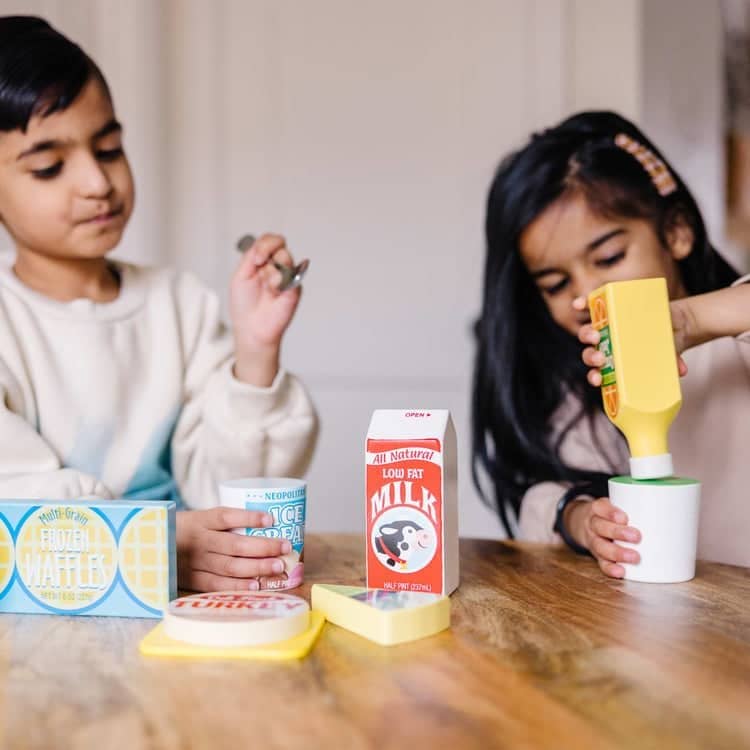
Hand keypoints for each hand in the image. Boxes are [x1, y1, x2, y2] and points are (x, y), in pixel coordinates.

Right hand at [176, 507, 291, 591]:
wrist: (145, 549)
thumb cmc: (181, 531)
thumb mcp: (196, 519)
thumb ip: (222, 522)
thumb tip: (264, 522)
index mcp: (200, 520)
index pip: (226, 516)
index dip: (249, 518)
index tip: (270, 519)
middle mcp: (198, 541)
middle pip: (235, 544)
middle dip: (263, 547)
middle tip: (285, 547)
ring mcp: (194, 562)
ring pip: (229, 566)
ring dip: (256, 567)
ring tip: (278, 567)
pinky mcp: (191, 580)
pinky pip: (217, 584)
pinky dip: (237, 586)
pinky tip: (256, 585)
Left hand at [230, 233, 301, 386]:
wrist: (251, 327)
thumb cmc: (245, 305)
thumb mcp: (241, 275)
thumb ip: (251, 256)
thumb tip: (265, 245)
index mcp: (263, 262)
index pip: (269, 241)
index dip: (264, 244)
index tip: (255, 258)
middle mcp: (276, 267)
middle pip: (279, 244)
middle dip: (266, 251)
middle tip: (258, 265)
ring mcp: (287, 276)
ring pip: (286, 256)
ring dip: (271, 270)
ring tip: (267, 286)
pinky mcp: (295, 288)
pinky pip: (291, 274)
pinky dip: (279, 281)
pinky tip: (274, 293)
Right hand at [564, 498, 640, 577]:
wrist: (582, 523)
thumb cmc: (607, 515)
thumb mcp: (611, 505)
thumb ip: (631, 506)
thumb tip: (664, 510)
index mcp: (596, 509)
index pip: (600, 507)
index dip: (610, 512)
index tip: (623, 517)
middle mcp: (592, 524)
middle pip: (601, 527)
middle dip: (618, 532)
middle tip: (636, 536)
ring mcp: (593, 541)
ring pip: (600, 546)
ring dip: (617, 553)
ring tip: (634, 557)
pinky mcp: (596, 555)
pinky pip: (601, 562)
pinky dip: (610, 568)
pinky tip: (620, 572)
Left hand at [572, 296, 687, 386]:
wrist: (673, 324)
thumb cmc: (665, 347)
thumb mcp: (669, 356)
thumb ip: (672, 363)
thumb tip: (681, 371)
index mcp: (615, 363)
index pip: (597, 373)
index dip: (594, 377)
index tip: (598, 379)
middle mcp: (606, 347)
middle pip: (589, 354)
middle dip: (592, 357)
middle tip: (602, 358)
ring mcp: (605, 328)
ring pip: (587, 333)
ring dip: (587, 335)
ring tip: (597, 335)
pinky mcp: (607, 309)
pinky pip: (589, 307)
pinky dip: (582, 304)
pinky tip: (578, 304)